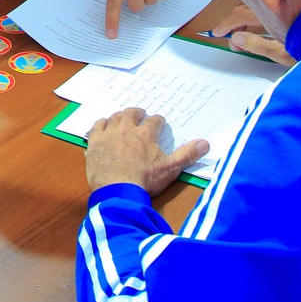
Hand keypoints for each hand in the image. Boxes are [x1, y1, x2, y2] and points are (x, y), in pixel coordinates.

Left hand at [85, 109, 208, 195]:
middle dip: (137, 113)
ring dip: (119, 117)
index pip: (154, 121)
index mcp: (145, 134)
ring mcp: (109, 135)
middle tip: (140, 113)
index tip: (159, 121)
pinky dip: (100, 124)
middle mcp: (126, 129)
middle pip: (131, 114)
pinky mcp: (95, 143)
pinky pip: (96, 127)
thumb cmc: (145, 179)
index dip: (158, 121)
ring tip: (122, 118)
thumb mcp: (170, 168)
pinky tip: (102, 125)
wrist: (118, 189)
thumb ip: (187, 155)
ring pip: (113, 118)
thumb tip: (205, 143)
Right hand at [208, 3, 293, 67]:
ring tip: (239, 31)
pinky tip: (258, 24)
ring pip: (256, 6)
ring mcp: (281, 7)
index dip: (227, 23)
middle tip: (226, 35)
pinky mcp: (288, 10)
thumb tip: (237, 37)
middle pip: (246, 8)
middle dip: (234, 22)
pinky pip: (267, 8)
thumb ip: (259, 45)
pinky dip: (258, 16)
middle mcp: (275, 6)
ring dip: (245, 18)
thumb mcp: (284, 54)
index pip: (241, 15)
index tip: (217, 33)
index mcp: (271, 16)